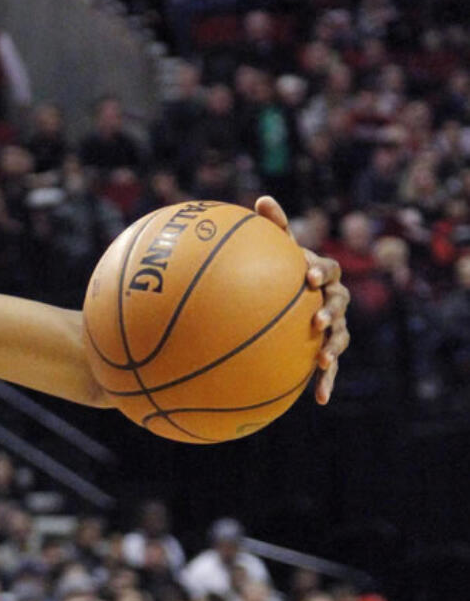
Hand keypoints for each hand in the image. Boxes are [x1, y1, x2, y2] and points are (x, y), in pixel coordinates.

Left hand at [256, 195, 348, 404]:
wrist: (293, 302)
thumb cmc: (283, 272)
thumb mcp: (278, 252)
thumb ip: (274, 229)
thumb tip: (261, 199)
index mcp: (322, 275)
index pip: (326, 270)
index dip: (320, 271)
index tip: (307, 277)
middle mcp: (335, 300)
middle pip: (339, 303)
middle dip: (330, 312)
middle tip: (317, 320)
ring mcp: (335, 327)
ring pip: (340, 337)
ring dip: (333, 349)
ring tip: (323, 362)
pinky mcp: (328, 352)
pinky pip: (330, 369)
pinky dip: (327, 383)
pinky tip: (320, 401)